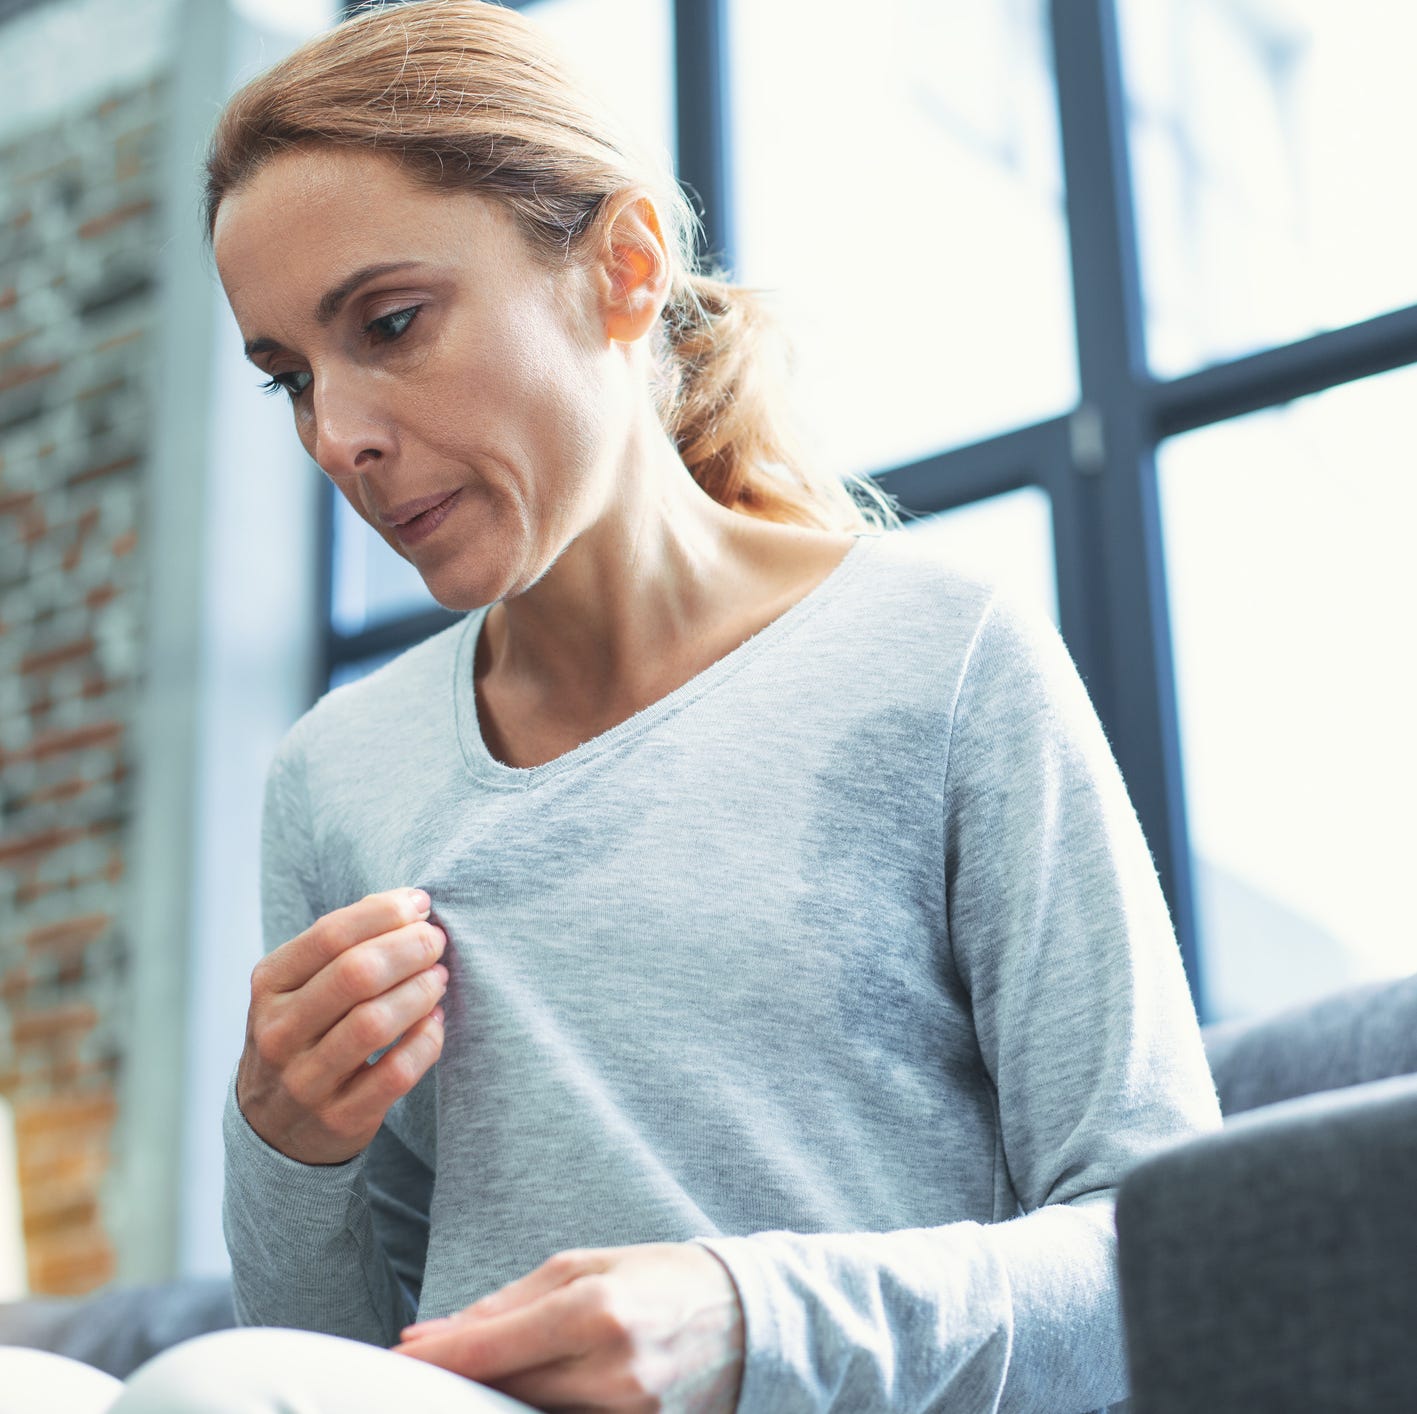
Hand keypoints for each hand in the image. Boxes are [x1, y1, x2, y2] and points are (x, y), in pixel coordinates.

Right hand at [236, 888, 447, 1164]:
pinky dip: (426, 1041)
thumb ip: (342, 944)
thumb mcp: (299, 985)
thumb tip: (408, 903)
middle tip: (436, 940)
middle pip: (356, 974)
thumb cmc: (303, 1033)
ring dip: (420, 992)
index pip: (331, 934)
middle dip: (409, 948)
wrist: (273, 1126)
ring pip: (375, 1023)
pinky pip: (396, 1073)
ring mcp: (306, 1080)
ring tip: (439, 978)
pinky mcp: (339, 1118)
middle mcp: (279, 1032)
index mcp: (269, 985)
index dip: (385, 913)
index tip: (421, 904)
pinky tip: (435, 1022)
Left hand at [394, 1242, 744, 1412]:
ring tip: (495, 1374)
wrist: (750, 1316)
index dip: (438, 1358)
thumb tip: (433, 1334)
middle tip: (433, 1367)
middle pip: (506, 1391)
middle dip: (464, 1380)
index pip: (492, 1347)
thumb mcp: (586, 1266)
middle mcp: (612, 1369)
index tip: (398, 1358)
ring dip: (502, 1399)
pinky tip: (534, 1395)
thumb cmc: (661, 1277)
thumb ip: (508, 1302)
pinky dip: (543, 1411)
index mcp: (595, 1309)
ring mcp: (630, 1413)